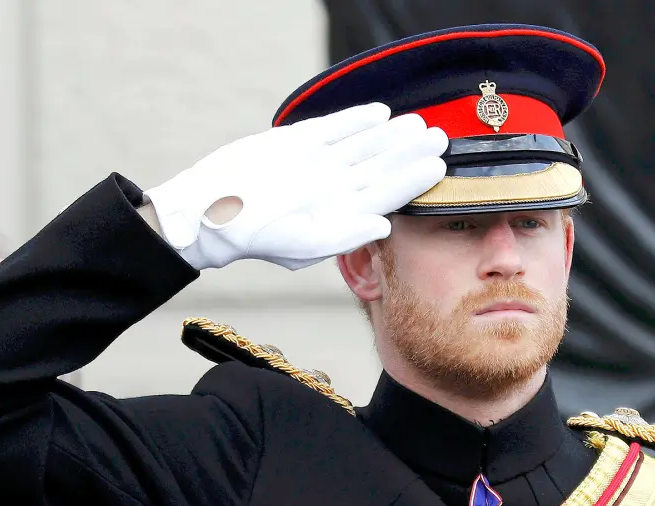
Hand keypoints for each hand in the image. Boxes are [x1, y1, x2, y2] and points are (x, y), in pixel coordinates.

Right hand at [144, 103, 447, 269]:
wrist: (214, 210)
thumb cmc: (257, 236)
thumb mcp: (305, 244)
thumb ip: (347, 234)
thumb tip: (385, 225)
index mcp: (341, 214)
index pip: (386, 196)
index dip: (412, 181)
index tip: (437, 166)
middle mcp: (335, 188)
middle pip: (381, 167)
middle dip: (409, 153)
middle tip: (440, 137)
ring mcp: (319, 164)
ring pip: (363, 145)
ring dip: (390, 135)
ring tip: (417, 122)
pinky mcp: (299, 142)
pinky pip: (333, 128)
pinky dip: (355, 119)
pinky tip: (379, 113)